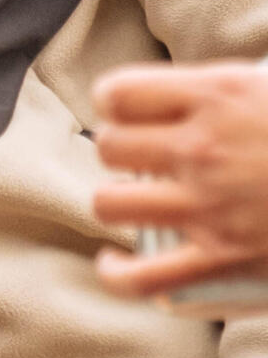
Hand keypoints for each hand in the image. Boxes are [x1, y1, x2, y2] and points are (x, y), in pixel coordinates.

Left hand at [91, 62, 267, 296]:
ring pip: (110, 204)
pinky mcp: (224, 260)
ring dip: (117, 204)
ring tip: (136, 202)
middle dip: (120, 151)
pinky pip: (142, 277)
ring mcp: (210, 206)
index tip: (129, 110)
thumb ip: (248, 80)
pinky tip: (116, 263)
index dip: (117, 101)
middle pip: (109, 147)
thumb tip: (226, 81)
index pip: (119, 92)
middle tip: (143, 158)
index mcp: (221, 94)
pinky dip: (118, 274)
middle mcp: (204, 148)